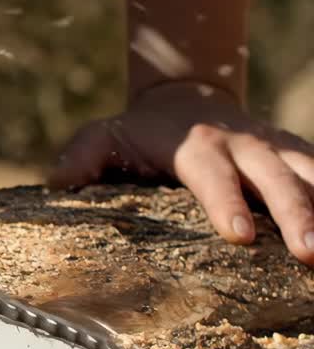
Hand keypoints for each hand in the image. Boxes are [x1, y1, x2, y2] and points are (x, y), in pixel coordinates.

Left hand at [51, 81, 313, 266]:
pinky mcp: (297, 155)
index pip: (212, 177)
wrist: (188, 96)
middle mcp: (244, 146)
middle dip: (296, 214)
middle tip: (310, 253)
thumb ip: (82, 158)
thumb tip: (60, 184)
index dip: (226, 203)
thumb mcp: (105, 136)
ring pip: (312, 175)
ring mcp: (276, 149)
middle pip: (275, 179)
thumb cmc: (140, 131)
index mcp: (197, 146)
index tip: (240, 235)